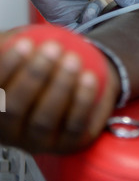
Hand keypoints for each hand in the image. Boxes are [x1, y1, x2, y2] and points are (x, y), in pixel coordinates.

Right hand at [0, 28, 119, 153]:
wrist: (70, 80)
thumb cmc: (38, 64)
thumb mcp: (20, 51)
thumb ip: (11, 43)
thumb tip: (8, 36)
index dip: (7, 67)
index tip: (26, 43)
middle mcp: (9, 131)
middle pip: (15, 108)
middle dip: (34, 76)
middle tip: (53, 49)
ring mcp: (37, 141)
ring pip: (44, 120)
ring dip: (59, 87)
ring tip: (72, 60)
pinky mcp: (66, 145)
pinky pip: (74, 127)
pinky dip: (82, 101)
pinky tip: (89, 78)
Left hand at [22, 0, 138, 24]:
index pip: (120, 5)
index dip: (129, 9)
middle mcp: (91, 1)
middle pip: (110, 19)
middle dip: (115, 19)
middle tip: (121, 17)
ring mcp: (78, 12)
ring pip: (97, 27)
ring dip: (99, 21)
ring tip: (93, 7)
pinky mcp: (64, 20)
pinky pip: (81, 31)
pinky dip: (86, 26)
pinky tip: (86, 13)